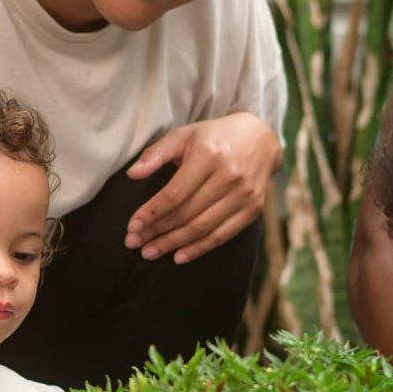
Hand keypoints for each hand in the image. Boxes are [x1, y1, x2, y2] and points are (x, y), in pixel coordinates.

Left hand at [125, 112, 281, 263]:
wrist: (260, 139)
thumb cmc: (214, 137)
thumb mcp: (184, 135)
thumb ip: (156, 153)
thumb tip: (132, 174)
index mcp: (208, 155)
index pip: (174, 193)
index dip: (151, 213)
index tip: (132, 227)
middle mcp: (228, 176)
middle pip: (186, 213)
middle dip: (157, 232)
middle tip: (134, 243)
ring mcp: (243, 195)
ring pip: (202, 228)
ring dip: (173, 243)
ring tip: (150, 252)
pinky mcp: (253, 209)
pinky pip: (222, 235)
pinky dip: (200, 248)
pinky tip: (179, 256)